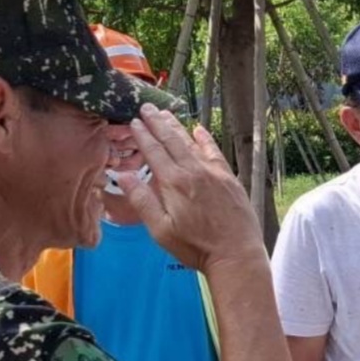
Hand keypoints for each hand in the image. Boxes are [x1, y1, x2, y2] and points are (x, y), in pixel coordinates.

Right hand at [119, 106, 260, 271]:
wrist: (235, 254)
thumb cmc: (196, 247)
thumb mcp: (161, 230)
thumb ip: (142, 201)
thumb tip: (124, 175)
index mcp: (173, 183)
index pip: (153, 151)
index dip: (142, 135)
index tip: (133, 121)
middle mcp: (193, 172)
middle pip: (171, 141)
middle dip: (156, 122)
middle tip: (146, 107)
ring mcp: (213, 173)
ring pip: (190, 142)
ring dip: (176, 126)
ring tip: (165, 113)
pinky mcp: (228, 178)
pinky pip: (214, 151)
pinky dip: (205, 139)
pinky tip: (198, 130)